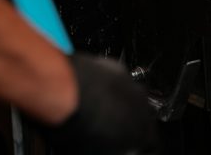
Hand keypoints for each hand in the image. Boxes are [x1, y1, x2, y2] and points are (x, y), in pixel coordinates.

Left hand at [32, 53, 157, 154]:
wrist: (60, 89)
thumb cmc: (76, 125)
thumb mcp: (96, 151)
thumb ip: (111, 149)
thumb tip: (108, 146)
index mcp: (144, 131)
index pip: (149, 144)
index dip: (134, 147)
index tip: (124, 148)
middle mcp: (141, 103)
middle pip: (140, 118)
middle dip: (126, 124)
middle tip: (107, 132)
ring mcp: (127, 81)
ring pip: (127, 96)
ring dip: (116, 104)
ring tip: (94, 112)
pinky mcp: (112, 64)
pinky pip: (113, 80)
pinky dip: (104, 86)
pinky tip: (87, 94)